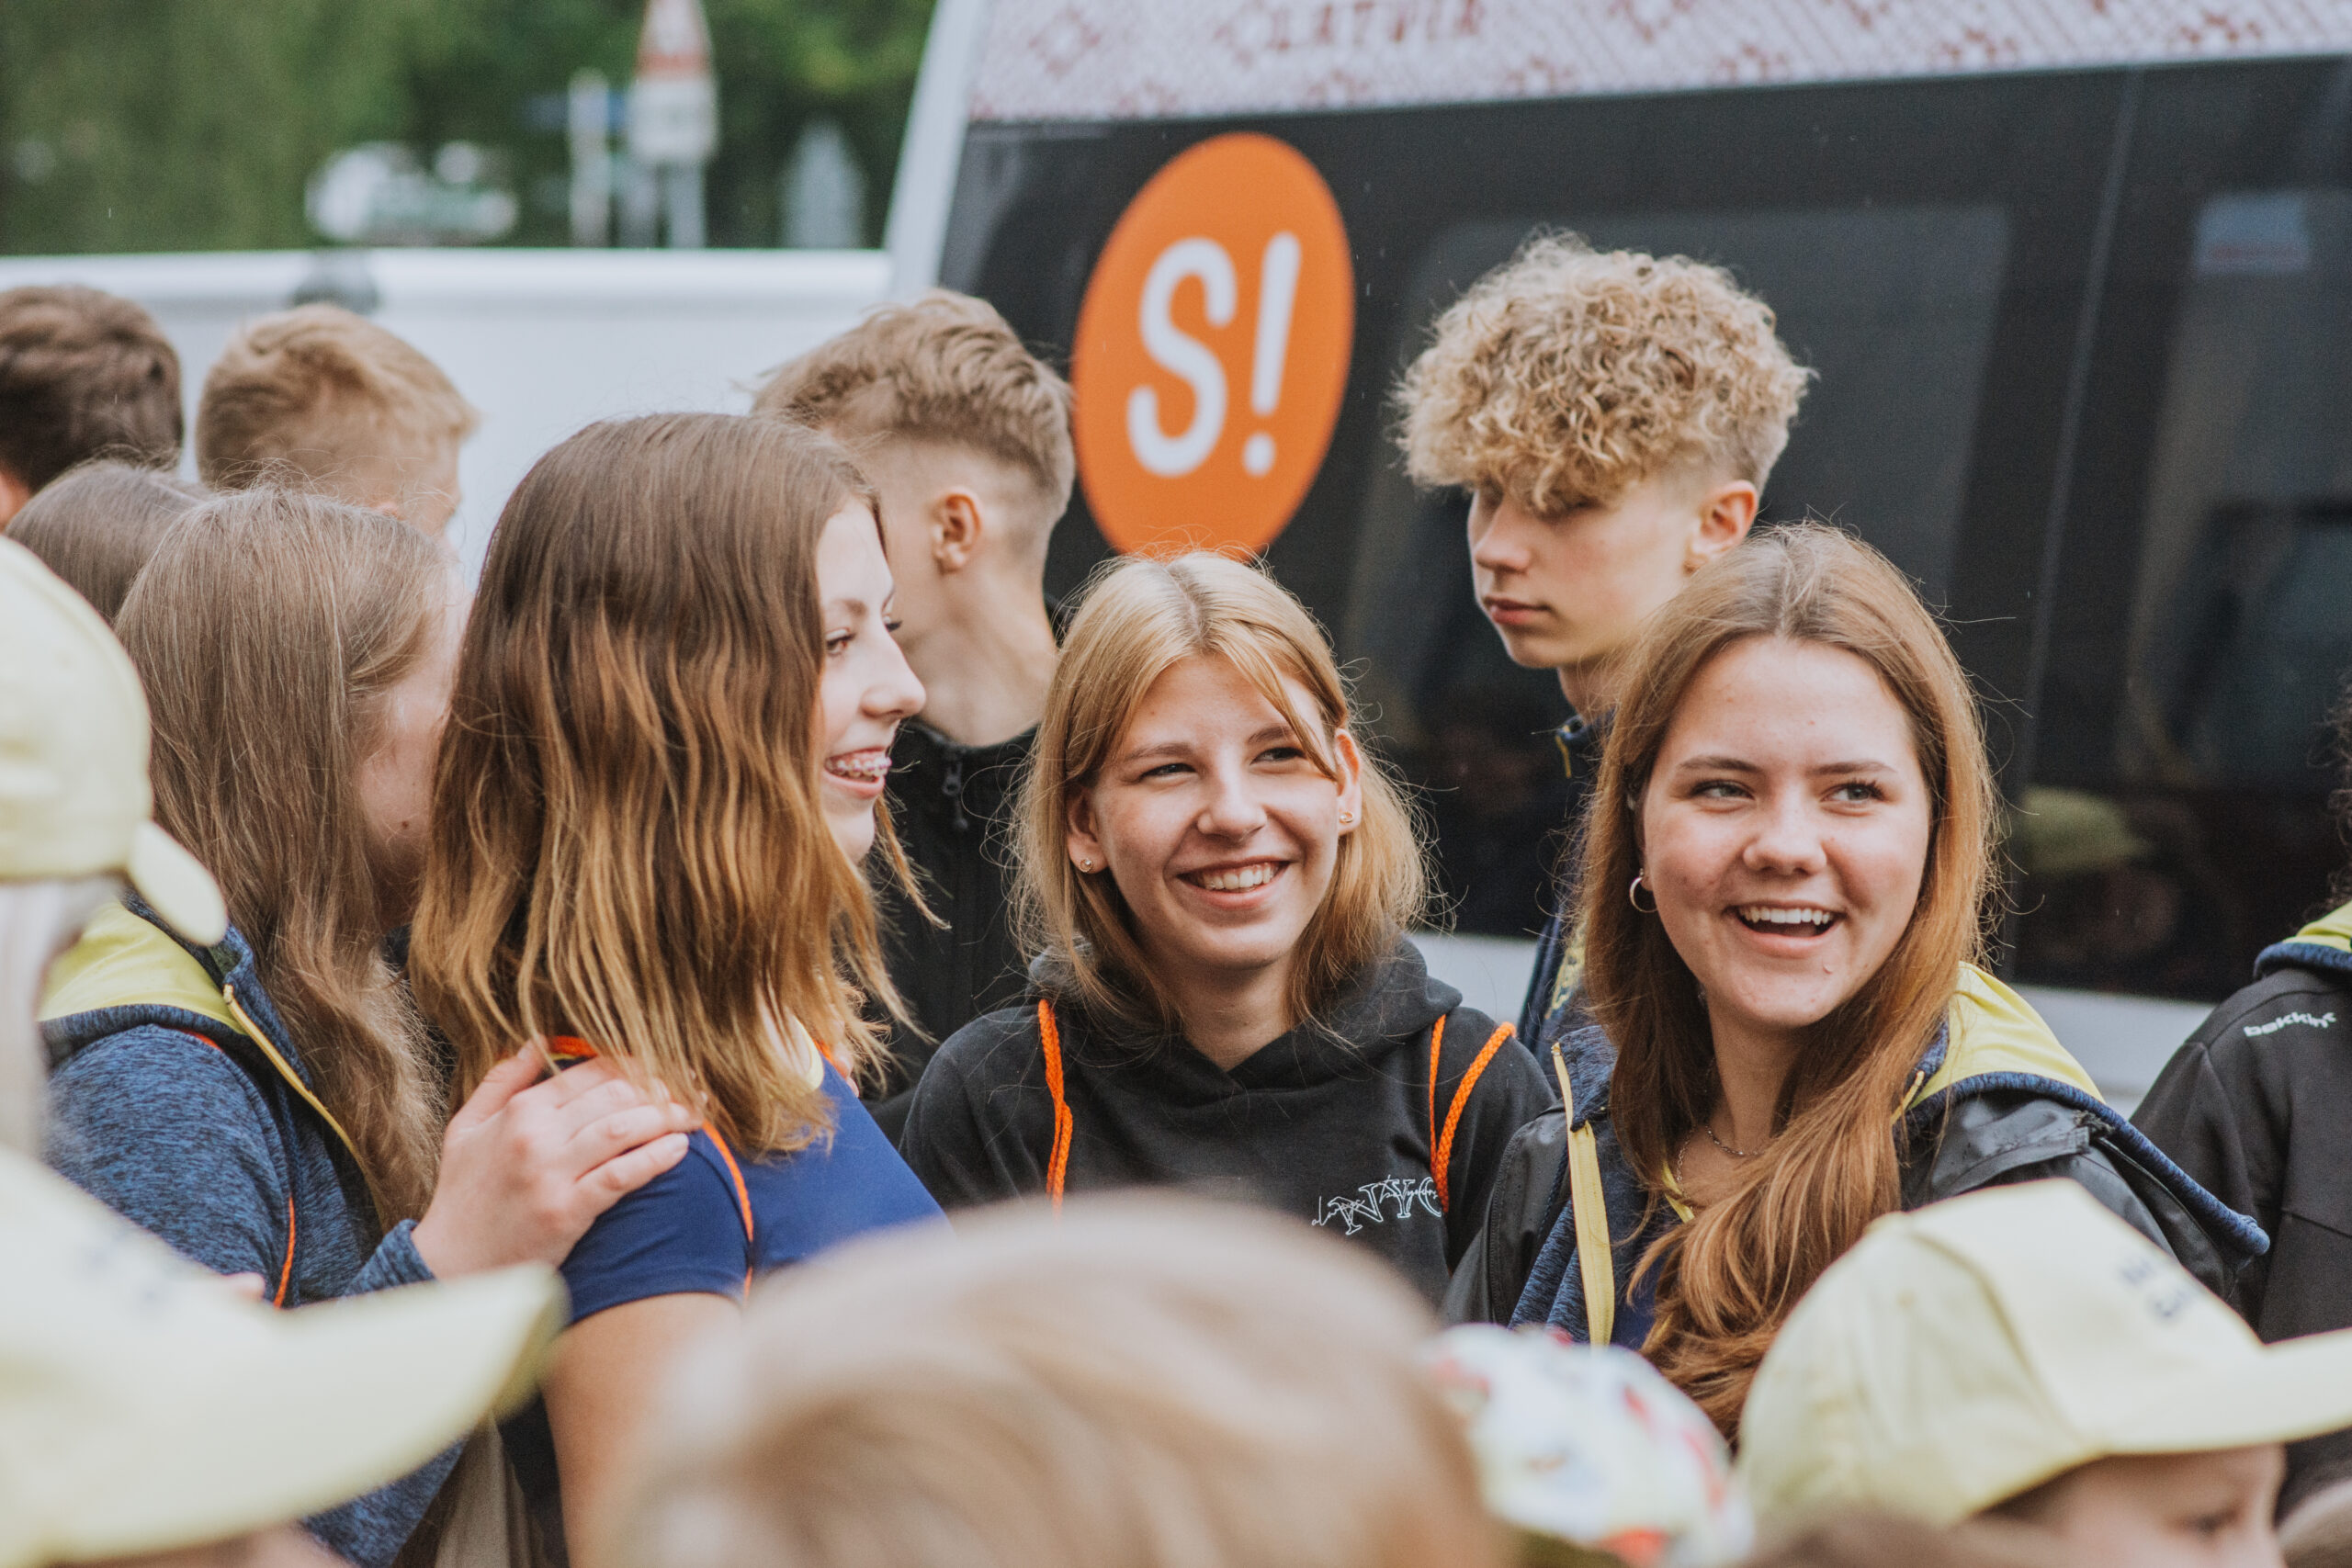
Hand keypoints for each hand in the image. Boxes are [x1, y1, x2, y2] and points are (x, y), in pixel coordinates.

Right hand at [410, 1051, 697, 1278]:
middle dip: (659, 1088)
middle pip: (614, 1095)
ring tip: (693, 1115)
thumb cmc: (464, 1196)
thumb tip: (535, 1043)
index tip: (665, 1068)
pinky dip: (654, 1158)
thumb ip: (500, 1083)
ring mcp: (550, 1174)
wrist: (448, 1265)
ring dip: (665, 1117)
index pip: (590, 1072)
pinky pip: (620, 1176)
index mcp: (519, 1111)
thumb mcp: (466, 1129)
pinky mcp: (565, 1212)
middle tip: (690, 1091)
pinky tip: (680, 1149)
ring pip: (621, 1129)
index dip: (635, 1066)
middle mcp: (534, 1136)